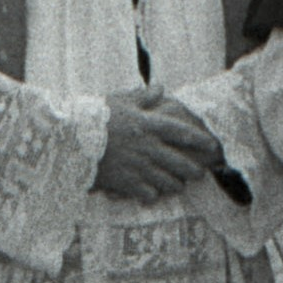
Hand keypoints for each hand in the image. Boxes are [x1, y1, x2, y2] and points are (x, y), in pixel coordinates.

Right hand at [91, 93, 225, 203]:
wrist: (70, 141)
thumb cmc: (95, 117)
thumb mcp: (120, 101)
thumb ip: (143, 97)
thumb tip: (161, 88)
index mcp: (149, 125)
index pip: (182, 133)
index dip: (200, 140)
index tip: (211, 144)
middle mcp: (148, 148)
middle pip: (181, 163)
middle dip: (194, 169)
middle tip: (199, 172)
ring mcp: (139, 167)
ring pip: (169, 181)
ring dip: (176, 183)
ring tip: (178, 184)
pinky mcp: (127, 183)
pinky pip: (150, 193)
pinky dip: (154, 194)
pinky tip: (154, 193)